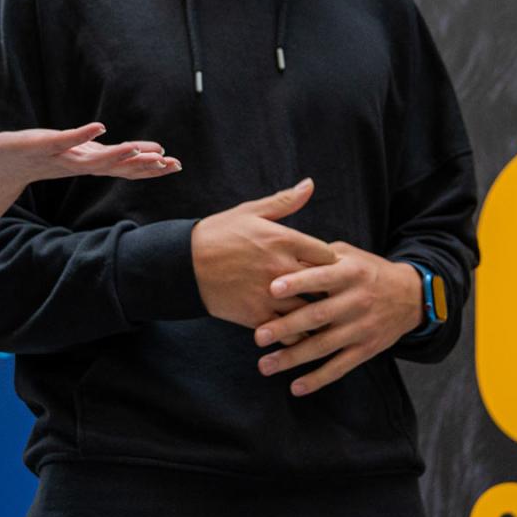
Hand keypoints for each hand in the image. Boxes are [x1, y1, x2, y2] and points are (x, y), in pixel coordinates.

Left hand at [0, 124, 179, 191]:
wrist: (3, 162)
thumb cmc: (45, 155)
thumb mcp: (83, 154)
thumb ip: (110, 153)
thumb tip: (141, 150)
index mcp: (92, 164)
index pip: (127, 168)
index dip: (151, 168)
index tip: (175, 165)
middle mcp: (82, 165)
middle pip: (118, 168)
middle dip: (144, 166)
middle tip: (169, 164)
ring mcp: (64, 157)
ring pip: (95, 160)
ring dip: (117, 156)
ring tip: (138, 150)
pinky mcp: (46, 145)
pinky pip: (66, 140)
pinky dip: (83, 135)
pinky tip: (99, 127)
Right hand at [191, 177, 336, 328]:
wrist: (183, 264)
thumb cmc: (219, 234)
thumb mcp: (251, 212)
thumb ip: (285, 201)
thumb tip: (309, 184)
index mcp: (283, 239)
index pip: (328, 255)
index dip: (332, 263)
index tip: (328, 268)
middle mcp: (280, 267)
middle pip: (324, 285)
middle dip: (330, 290)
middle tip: (333, 295)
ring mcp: (270, 294)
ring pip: (310, 311)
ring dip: (316, 314)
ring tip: (321, 316)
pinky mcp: (257, 316)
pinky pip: (288, 331)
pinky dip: (296, 333)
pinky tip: (297, 330)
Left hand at [253, 245, 421, 395]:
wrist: (411, 296)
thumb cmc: (367, 271)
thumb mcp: (348, 255)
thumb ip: (317, 256)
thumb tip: (281, 257)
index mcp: (350, 273)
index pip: (321, 278)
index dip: (298, 283)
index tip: (272, 289)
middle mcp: (357, 301)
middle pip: (318, 316)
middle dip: (287, 327)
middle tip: (258, 336)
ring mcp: (362, 328)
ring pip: (325, 346)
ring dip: (293, 357)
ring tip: (265, 365)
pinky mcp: (367, 349)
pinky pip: (340, 367)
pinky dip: (318, 378)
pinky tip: (295, 387)